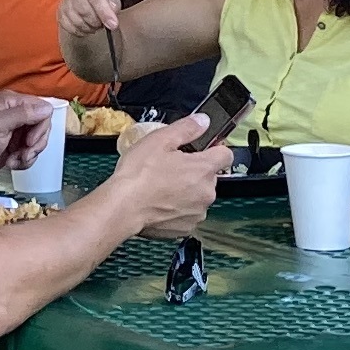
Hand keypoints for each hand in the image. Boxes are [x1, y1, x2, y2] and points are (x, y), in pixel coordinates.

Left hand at [0, 93, 55, 183]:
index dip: (40, 127)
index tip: (29, 140)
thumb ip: (23, 114)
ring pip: (38, 142)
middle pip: (43, 127)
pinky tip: (11, 162)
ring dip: (29, 155)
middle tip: (23, 152)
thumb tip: (46, 108)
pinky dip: (24, 161)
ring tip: (14, 159)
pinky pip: (31, 153)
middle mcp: (15, 114)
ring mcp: (16, 131)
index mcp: (11, 102)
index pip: (43, 109)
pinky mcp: (15, 146)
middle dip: (35, 144)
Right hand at [55, 0, 124, 48]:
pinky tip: (85, 28)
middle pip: (84, 11)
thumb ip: (113, 7)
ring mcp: (65, 1)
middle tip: (102, 24)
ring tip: (94, 26)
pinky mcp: (60, 12)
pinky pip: (68, 26)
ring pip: (76, 21)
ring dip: (88, 28)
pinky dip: (79, 31)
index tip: (113, 26)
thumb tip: (110, 19)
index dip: (105, 13)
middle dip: (96, 22)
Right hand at [103, 109, 235, 230]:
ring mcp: (197, 212)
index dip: (213, 149)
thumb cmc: (138, 175)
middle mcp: (206, 192)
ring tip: (162, 186)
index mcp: (204, 168)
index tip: (201, 150)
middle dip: (193, 171)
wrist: (123, 207)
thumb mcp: (160, 140)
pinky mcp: (186, 228)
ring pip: (198, 196)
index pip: (225, 154)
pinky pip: (187, 214)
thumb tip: (203, 121)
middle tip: (170, 168)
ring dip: (186, 191)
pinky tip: (160, 202)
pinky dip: (177, 209)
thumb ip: (187, 128)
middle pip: (209, 176)